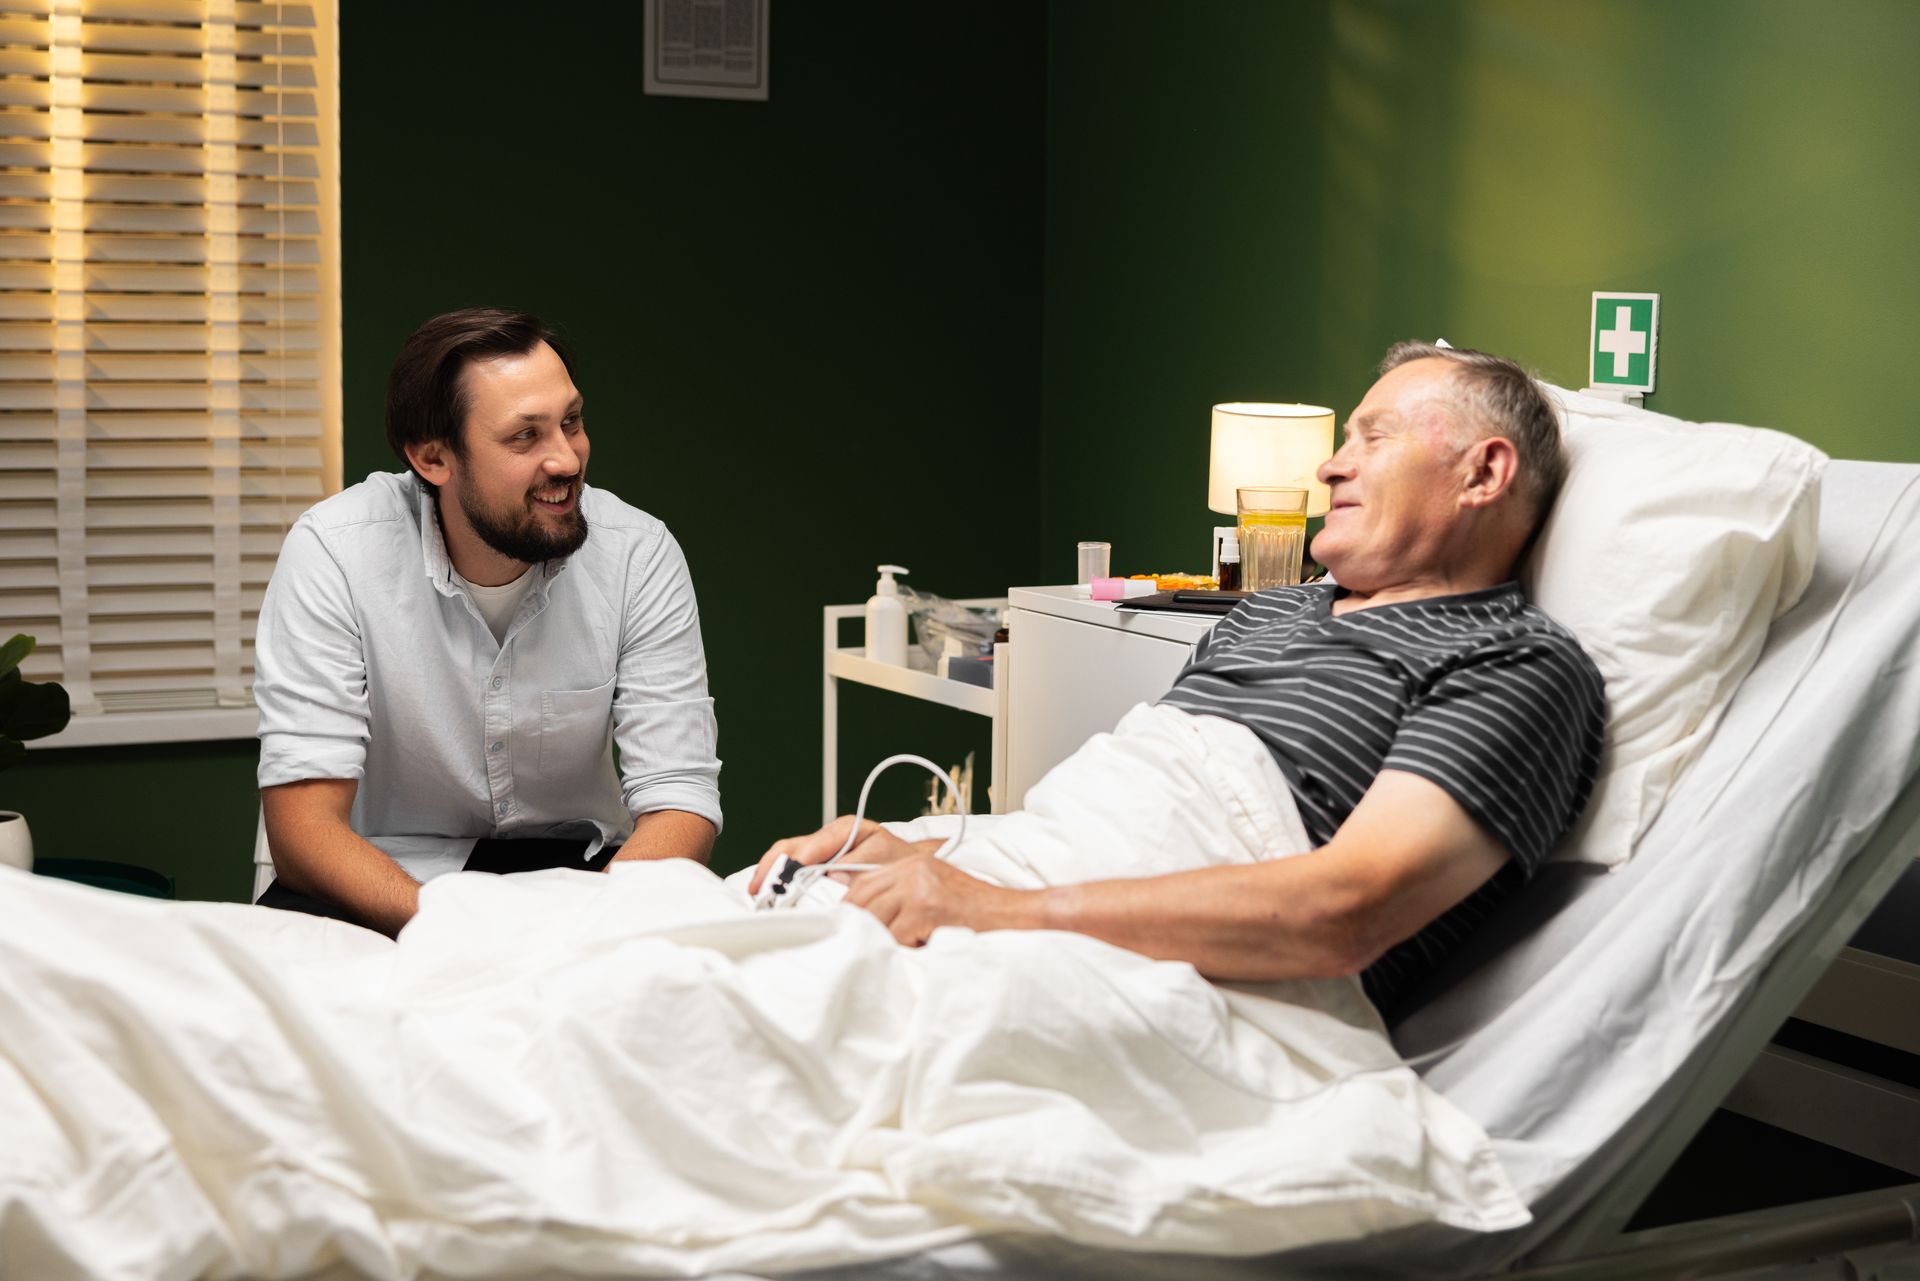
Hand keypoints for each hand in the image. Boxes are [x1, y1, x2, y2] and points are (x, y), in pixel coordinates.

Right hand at [748, 815, 924, 894]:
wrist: (911, 867)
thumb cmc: (899, 862)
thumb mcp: (884, 860)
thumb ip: (858, 866)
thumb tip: (831, 877)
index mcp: (844, 830)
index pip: (811, 844)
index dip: (795, 862)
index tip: (786, 878)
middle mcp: (827, 839)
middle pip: (789, 848)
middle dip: (772, 868)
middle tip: (760, 889)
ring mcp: (819, 853)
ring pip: (784, 858)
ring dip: (770, 876)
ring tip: (758, 894)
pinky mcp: (816, 868)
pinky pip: (790, 871)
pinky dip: (777, 882)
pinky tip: (769, 896)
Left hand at [841, 853, 1038, 946]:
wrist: (1014, 917)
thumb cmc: (975, 916)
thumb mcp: (933, 895)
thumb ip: (900, 898)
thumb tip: (858, 917)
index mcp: (911, 864)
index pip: (861, 883)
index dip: (848, 909)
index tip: (843, 929)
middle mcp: (913, 869)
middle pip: (861, 898)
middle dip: (857, 926)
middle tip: (860, 949)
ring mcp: (920, 887)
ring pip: (874, 918)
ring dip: (880, 940)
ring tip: (897, 951)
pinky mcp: (927, 907)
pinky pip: (894, 934)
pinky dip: (901, 948)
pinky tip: (917, 951)